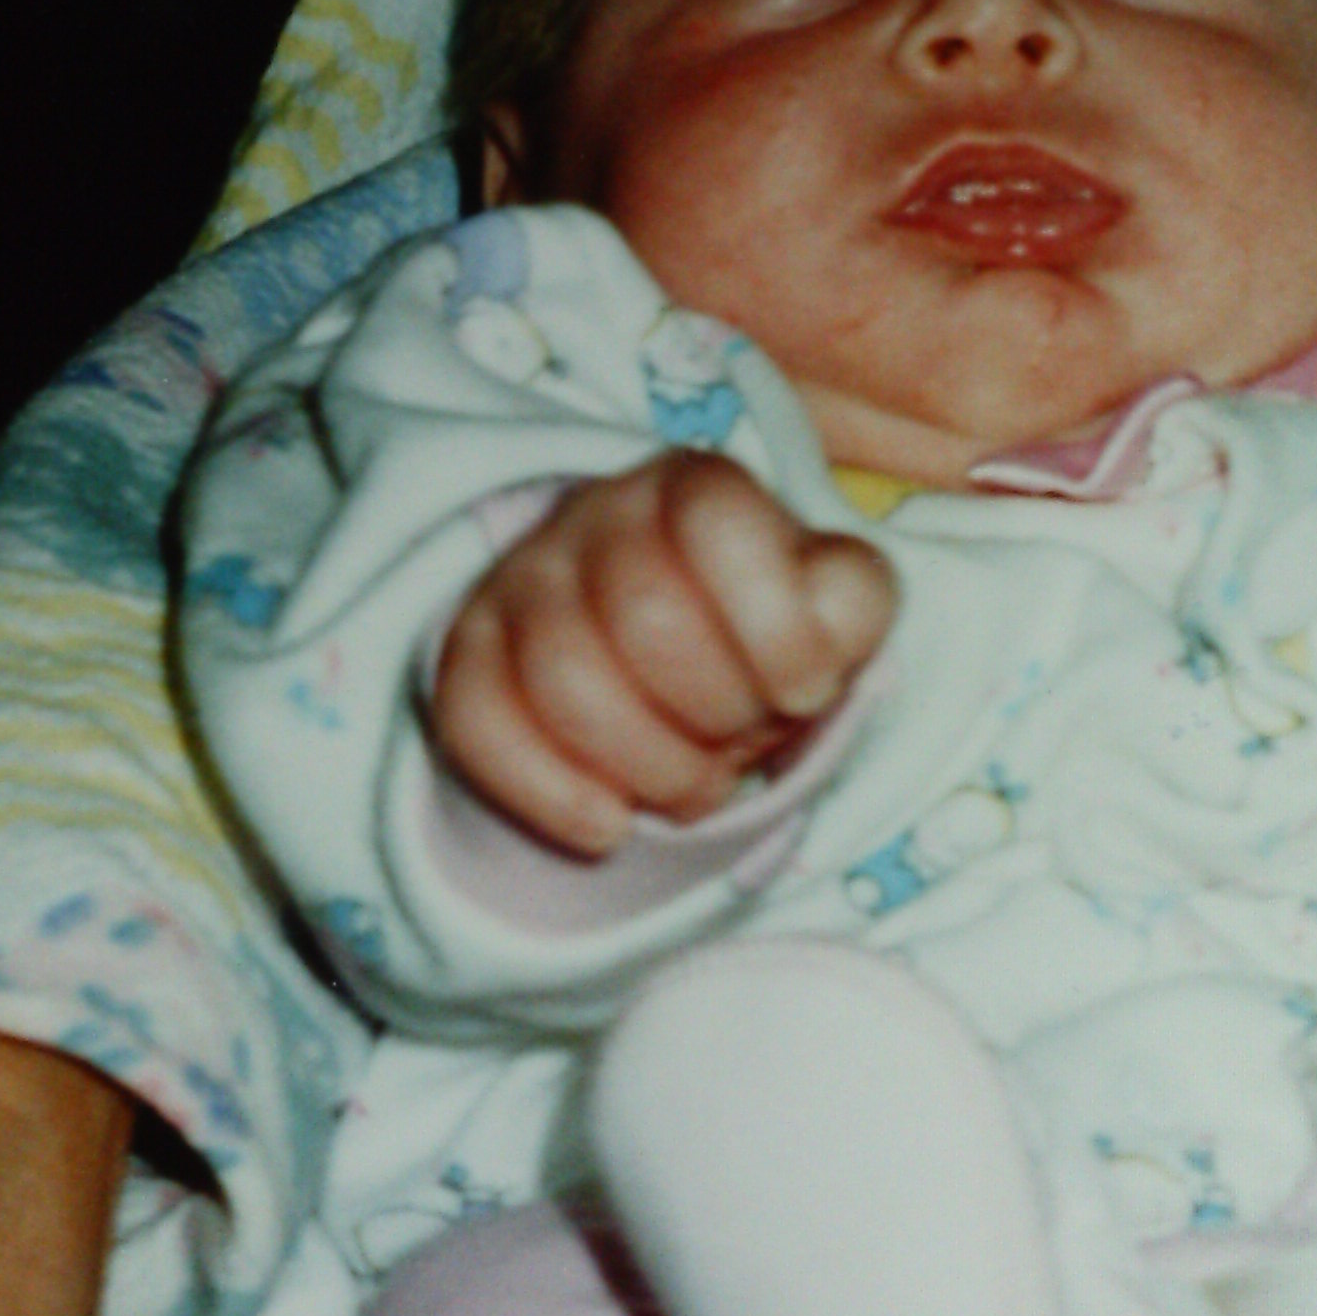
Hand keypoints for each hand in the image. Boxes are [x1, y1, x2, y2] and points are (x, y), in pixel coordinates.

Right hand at [431, 452, 896, 854]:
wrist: (672, 659)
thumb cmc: (762, 634)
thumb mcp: (835, 608)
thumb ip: (849, 606)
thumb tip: (814, 652)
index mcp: (699, 489)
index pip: (720, 521)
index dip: (775, 626)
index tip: (804, 692)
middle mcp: (600, 512)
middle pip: (646, 616)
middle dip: (714, 716)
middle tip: (737, 745)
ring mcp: (523, 576)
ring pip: (563, 676)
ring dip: (645, 768)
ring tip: (686, 787)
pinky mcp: (467, 648)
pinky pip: (476, 720)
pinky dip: (550, 794)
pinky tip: (608, 826)